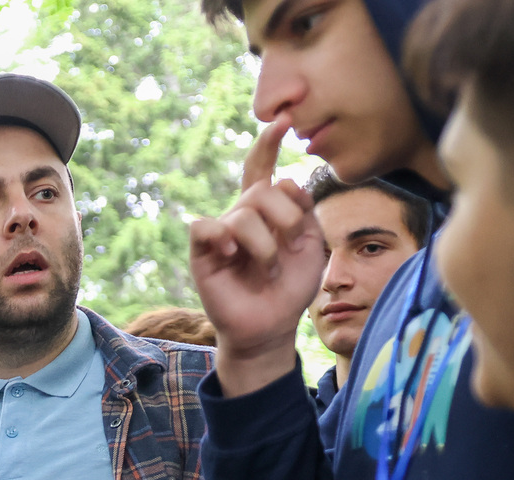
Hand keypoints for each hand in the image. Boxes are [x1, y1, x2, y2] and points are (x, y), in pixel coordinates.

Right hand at [188, 119, 326, 395]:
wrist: (271, 325)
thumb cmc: (290, 287)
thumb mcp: (311, 242)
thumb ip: (303, 208)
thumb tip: (285, 179)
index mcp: (268, 210)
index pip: (262, 169)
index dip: (268, 143)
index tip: (283, 119)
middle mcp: (242, 216)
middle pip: (263, 189)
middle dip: (287, 218)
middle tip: (291, 247)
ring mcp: (221, 233)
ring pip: (244, 212)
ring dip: (265, 244)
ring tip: (266, 270)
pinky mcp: (202, 251)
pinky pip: (206, 226)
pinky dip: (225, 238)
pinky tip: (232, 256)